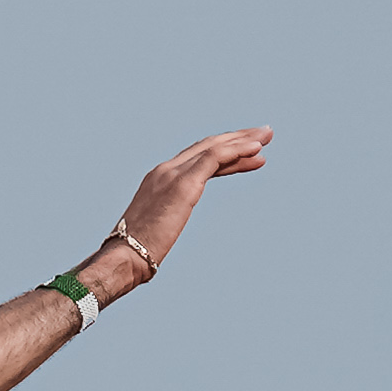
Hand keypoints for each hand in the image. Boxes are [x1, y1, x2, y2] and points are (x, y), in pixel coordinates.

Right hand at [114, 126, 273, 272]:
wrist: (124, 256)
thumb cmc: (136, 252)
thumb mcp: (157, 228)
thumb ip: (165, 219)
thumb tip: (164, 230)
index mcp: (158, 179)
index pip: (197, 157)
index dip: (225, 151)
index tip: (248, 150)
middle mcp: (165, 170)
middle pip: (208, 145)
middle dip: (237, 137)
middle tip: (264, 134)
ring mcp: (172, 174)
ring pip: (214, 147)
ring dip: (243, 141)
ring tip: (267, 138)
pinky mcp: (183, 183)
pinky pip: (215, 158)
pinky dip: (236, 150)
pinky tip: (256, 149)